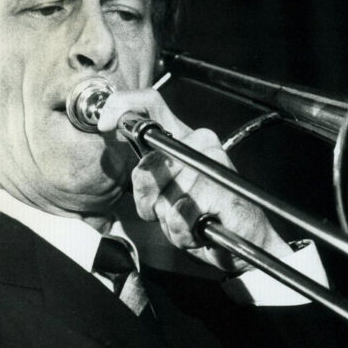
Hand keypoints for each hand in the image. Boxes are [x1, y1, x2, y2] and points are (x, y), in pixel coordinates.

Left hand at [98, 89, 291, 270]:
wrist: (242, 243)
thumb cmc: (202, 219)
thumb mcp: (162, 199)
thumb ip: (144, 178)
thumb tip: (131, 155)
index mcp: (183, 139)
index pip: (150, 105)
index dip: (121, 106)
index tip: (106, 125)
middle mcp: (200, 141)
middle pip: (147, 167)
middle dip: (150, 201)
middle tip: (173, 211)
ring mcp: (213, 159)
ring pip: (164, 196)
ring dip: (171, 221)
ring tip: (191, 222)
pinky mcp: (222, 183)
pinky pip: (183, 211)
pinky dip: (185, 230)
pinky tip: (201, 229)